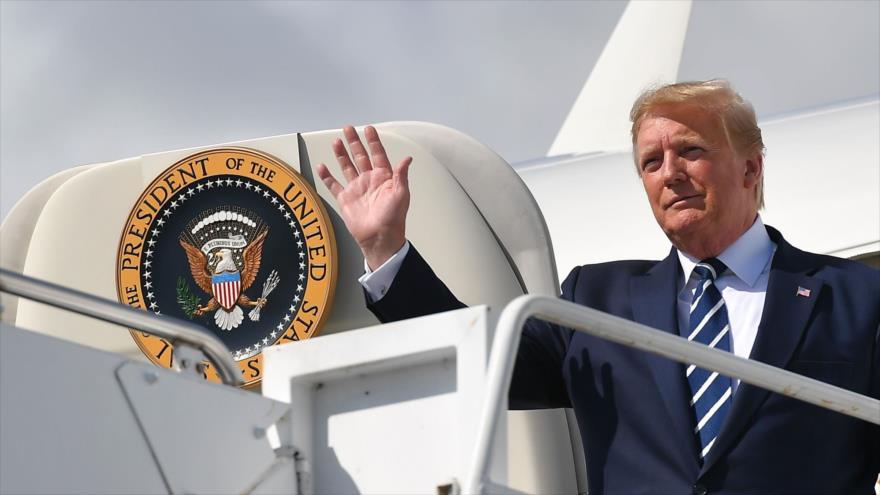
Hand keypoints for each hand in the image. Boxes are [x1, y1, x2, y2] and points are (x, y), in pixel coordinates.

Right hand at [317, 125, 412, 270]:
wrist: (379, 238)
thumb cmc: (393, 219)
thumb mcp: (401, 194)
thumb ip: (401, 175)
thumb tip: (407, 158)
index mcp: (384, 177)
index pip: (378, 154)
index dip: (373, 141)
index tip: (369, 129)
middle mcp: (369, 180)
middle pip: (360, 156)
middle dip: (354, 142)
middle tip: (348, 129)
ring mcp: (356, 189)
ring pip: (347, 166)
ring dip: (341, 154)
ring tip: (336, 141)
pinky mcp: (345, 199)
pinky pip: (334, 184)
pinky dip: (327, 176)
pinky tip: (323, 166)